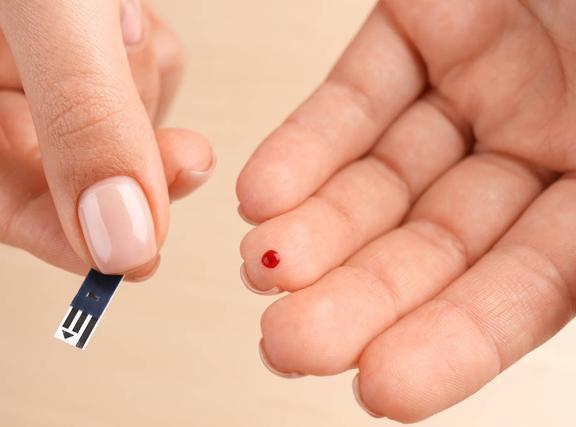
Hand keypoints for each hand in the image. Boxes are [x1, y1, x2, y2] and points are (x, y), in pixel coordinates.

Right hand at [0, 0, 213, 279]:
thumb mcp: (43, 1)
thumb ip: (78, 110)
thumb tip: (119, 235)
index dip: (47, 232)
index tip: (122, 258)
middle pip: (48, 158)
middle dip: (124, 165)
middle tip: (185, 165)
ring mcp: (25, 42)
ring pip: (100, 114)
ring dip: (137, 89)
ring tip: (127, 25)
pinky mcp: (77, 23)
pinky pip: (124, 67)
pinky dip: (147, 54)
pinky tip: (137, 21)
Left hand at [237, 0, 574, 420]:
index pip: (521, 293)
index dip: (452, 345)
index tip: (380, 389)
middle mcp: (545, 148)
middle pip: (434, 247)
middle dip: (359, 298)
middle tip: (287, 344)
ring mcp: (479, 88)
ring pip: (382, 181)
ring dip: (316, 230)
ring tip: (261, 269)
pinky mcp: (423, 25)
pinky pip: (356, 98)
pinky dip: (307, 147)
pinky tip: (262, 193)